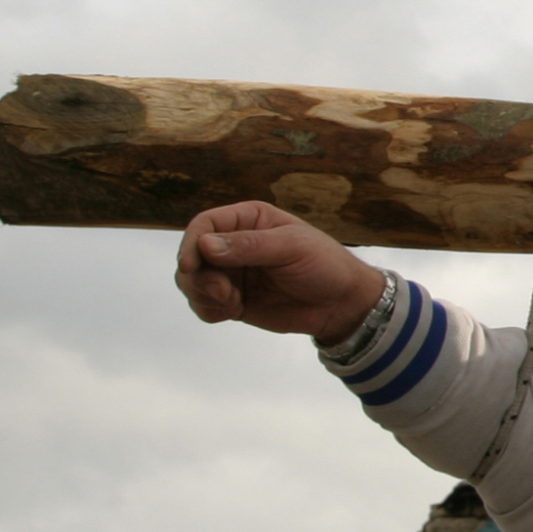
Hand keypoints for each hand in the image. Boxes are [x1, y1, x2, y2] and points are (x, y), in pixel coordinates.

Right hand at [175, 201, 388, 340]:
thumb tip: (205, 245)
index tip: (191, 267)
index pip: (205, 224)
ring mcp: (231, 273)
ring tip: (232, 303)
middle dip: (198, 277)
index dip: (191, 244)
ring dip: (202, 295)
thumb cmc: (324, 265)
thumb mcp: (292, 248)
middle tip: (224, 293)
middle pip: (191, 255)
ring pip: (192, 281)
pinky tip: (233, 312)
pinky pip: (203, 304)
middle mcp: (234, 243)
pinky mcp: (232, 299)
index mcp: (249, 219)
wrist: (341, 304)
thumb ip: (250, 246)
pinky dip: (208, 310)